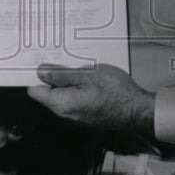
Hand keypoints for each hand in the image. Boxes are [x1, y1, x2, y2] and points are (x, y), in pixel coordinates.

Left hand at [28, 63, 155, 137]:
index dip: (35, 75)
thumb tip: (40, 71)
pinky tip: (88, 77)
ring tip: (77, 65)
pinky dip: (77, 88)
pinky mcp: (87, 115)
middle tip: (61, 58)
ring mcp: (76, 117)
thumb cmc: (115, 91)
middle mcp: (65, 115)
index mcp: (61, 104)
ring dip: (67, 81)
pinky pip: (74, 99)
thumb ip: (60, 74)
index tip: (39, 60)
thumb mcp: (87, 75)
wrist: (139, 111)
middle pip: (48, 93)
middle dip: (52, 76)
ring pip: (63, 95)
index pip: (35, 91)